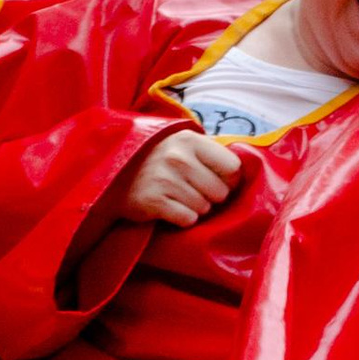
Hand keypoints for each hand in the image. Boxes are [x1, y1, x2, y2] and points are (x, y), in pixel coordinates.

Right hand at [110, 131, 248, 234]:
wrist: (114, 173)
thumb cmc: (157, 160)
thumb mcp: (182, 145)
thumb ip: (210, 153)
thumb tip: (244, 171)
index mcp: (190, 140)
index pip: (233, 167)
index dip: (228, 179)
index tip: (216, 180)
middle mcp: (178, 157)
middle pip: (221, 192)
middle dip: (210, 196)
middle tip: (191, 190)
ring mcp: (165, 179)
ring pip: (204, 208)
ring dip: (195, 208)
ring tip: (177, 197)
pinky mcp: (153, 201)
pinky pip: (187, 219)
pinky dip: (182, 218)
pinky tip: (169, 207)